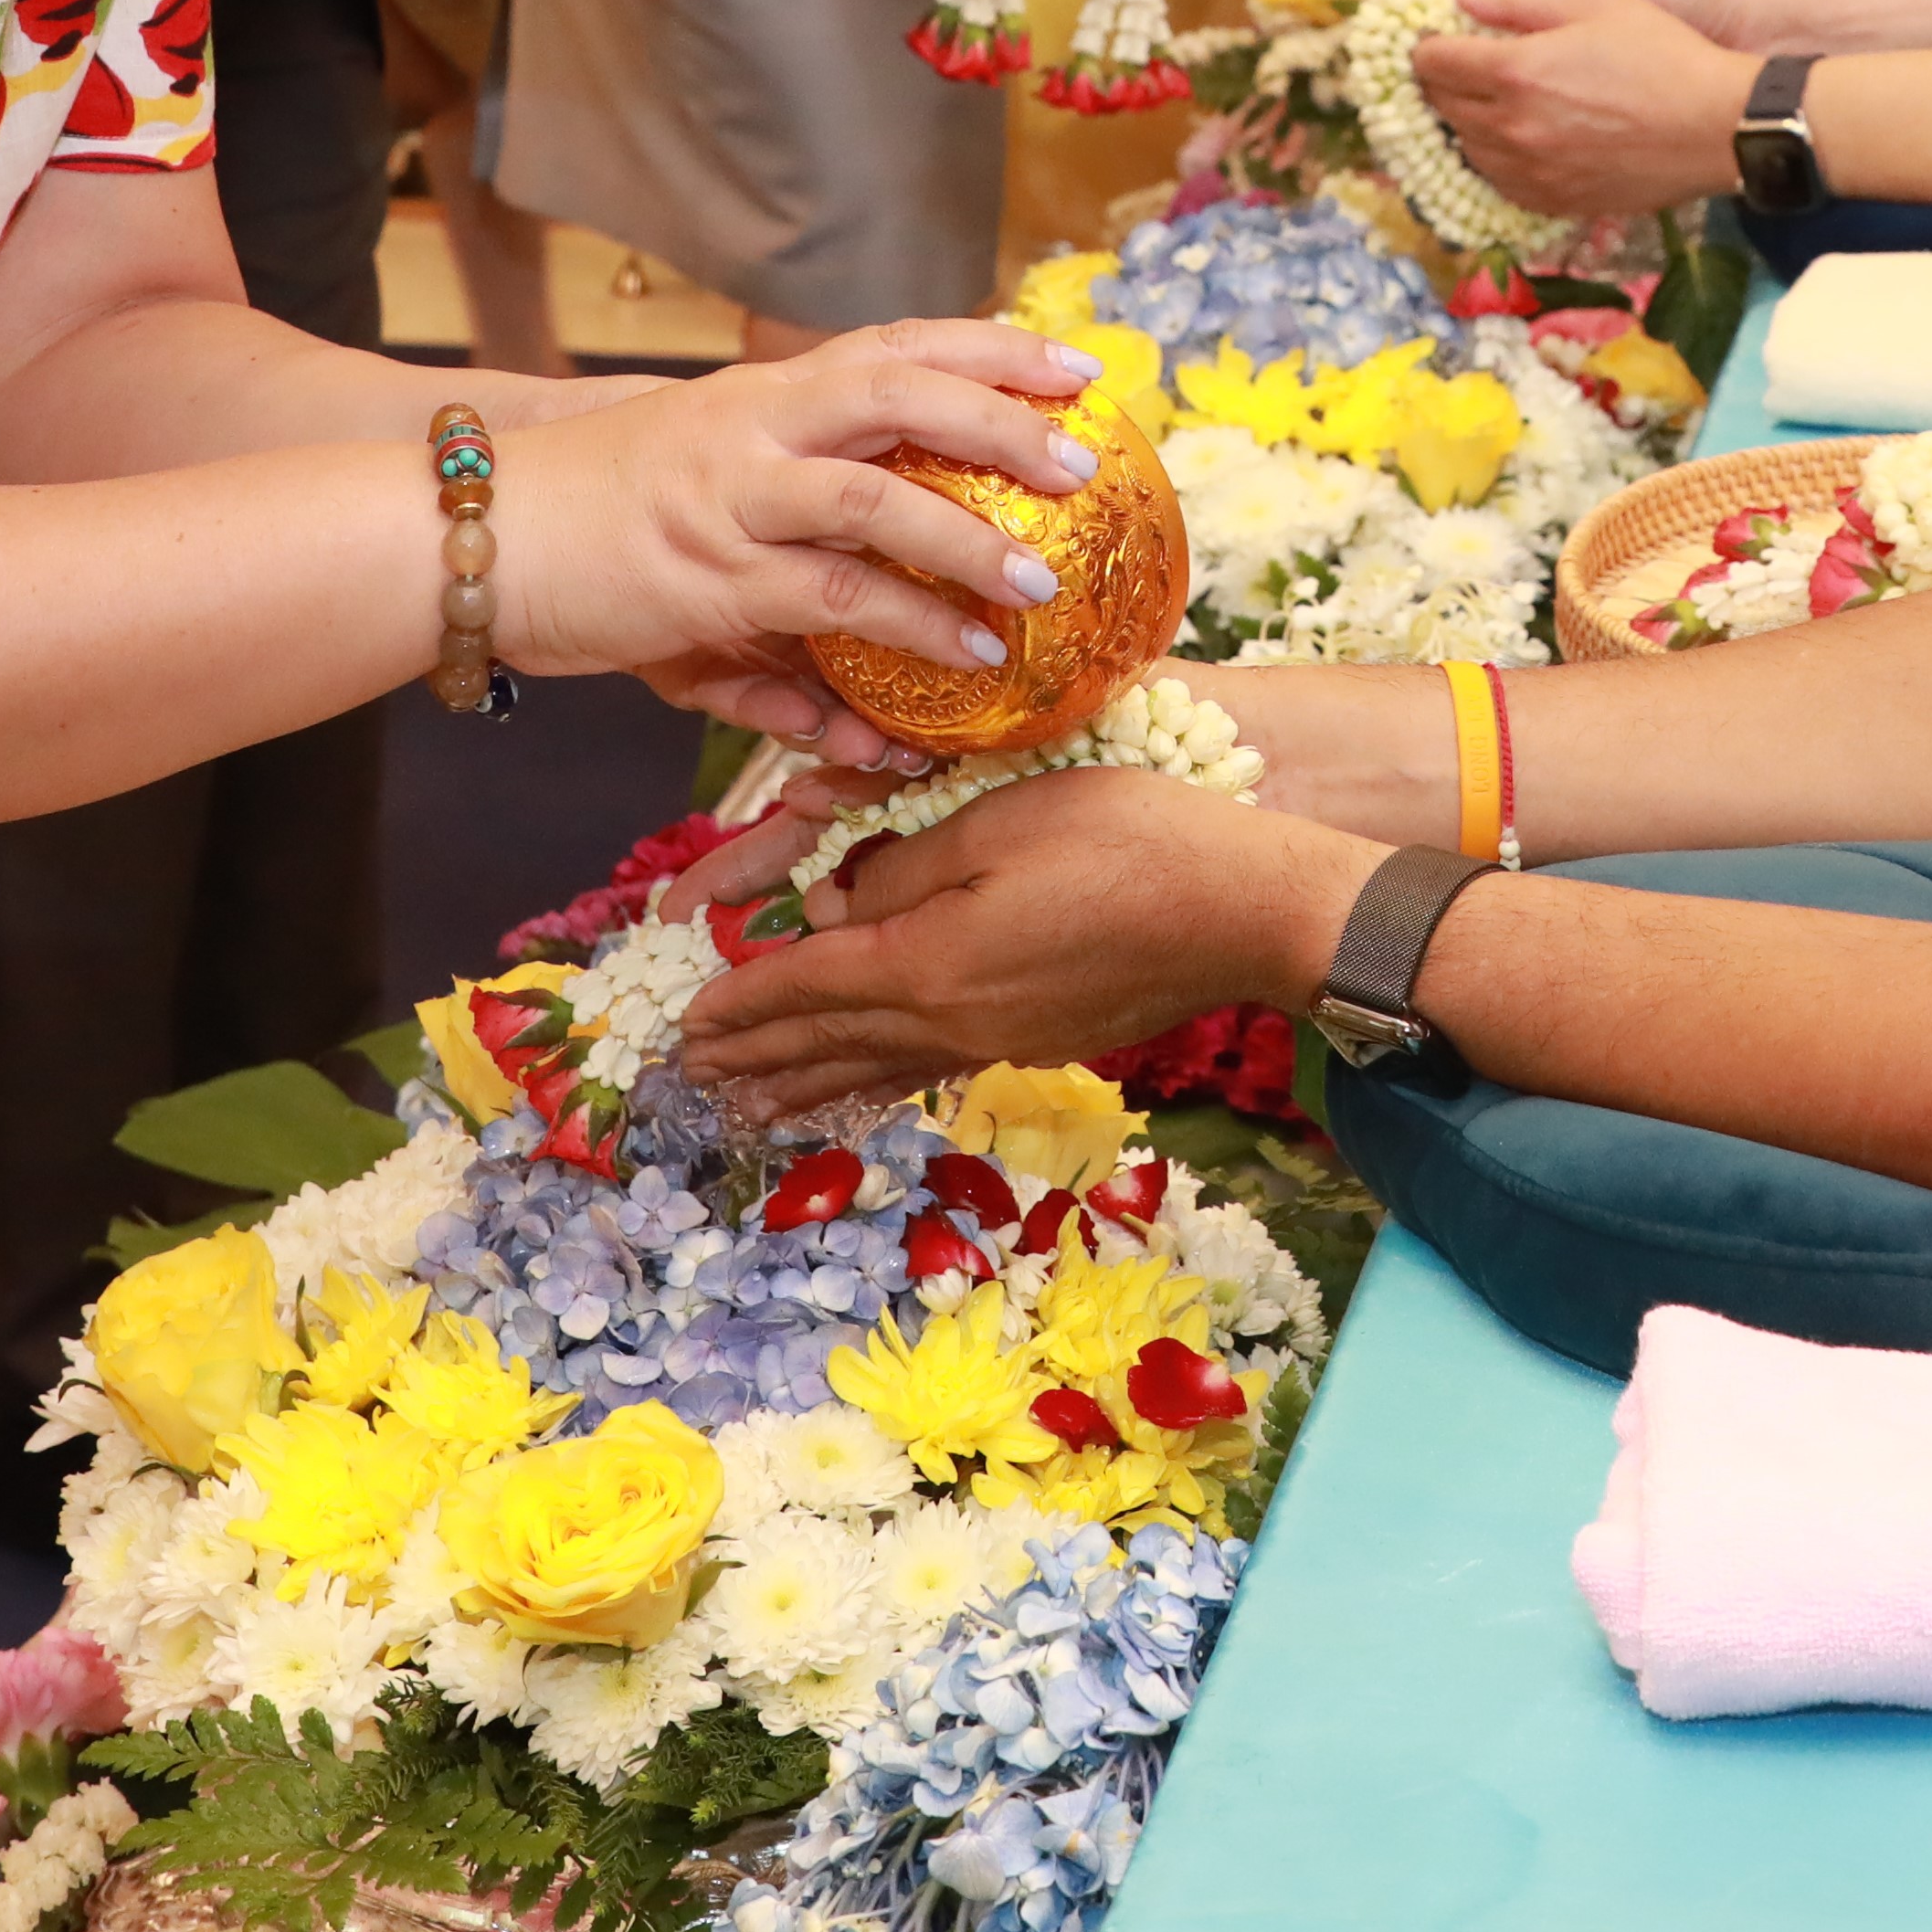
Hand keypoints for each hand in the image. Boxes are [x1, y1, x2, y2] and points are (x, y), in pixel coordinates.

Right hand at [505, 318, 1117, 767]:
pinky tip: (961, 659)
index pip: (895, 344)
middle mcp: (753, 426)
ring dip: (967, 540)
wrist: (469, 534)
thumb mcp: (700, 481)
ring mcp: (730, 499)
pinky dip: (905, 630)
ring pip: (876, 502)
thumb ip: (792, 512)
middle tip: (1083, 456)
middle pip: (901, 393)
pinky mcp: (707, 578)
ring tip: (1040, 581)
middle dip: (1002, 418)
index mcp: (761, 392)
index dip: (992, 348)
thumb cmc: (588, 511)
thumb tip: (883, 543)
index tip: (1076, 362)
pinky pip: (829, 604)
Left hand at [674, 773, 1360, 1120]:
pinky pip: (927, 1065)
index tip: (687, 1024)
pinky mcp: (1042, 1037)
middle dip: (757, 1055)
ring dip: (808, 1083)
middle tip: (694, 1074)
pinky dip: (876, 1078)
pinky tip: (873, 1083)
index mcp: (927, 960)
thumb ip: (906, 867)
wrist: (1244, 911)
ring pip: (878, 1065)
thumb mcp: (999, 822)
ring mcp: (999, 1037)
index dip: (743, 1001)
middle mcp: (950, 1017)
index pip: (809, 984)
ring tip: (757, 1109)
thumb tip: (835, 908)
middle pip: (830, 1040)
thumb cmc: (1127, 841)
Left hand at [1412, 0, 1759, 213]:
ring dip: (1468, 121)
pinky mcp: (1556, 202)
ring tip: (1490, 101)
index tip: (1436, 36)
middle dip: (1443, 81)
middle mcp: (1511, 129)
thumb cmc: (1661, 51)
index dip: (1427, 44)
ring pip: (1468, 149)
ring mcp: (1532, 172)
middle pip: (1443, 107)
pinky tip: (1519, 140)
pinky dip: (1496, 159)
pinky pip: (1500, 183)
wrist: (1716, 126)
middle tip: (1459, 64)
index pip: (1433, 61)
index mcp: (1513, 72)